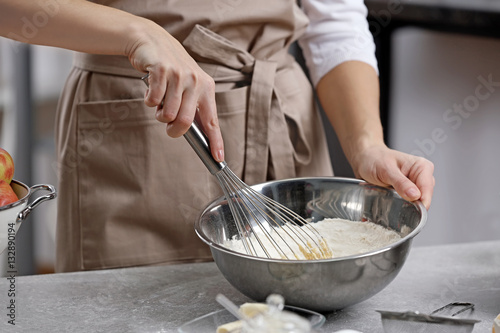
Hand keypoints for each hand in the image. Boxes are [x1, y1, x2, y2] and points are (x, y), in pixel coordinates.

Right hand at [125, 19, 223, 161]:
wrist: (152, 40)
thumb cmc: (171, 69)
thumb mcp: (188, 85)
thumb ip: (191, 106)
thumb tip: (191, 133)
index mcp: (206, 87)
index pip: (212, 120)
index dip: (216, 140)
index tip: (219, 157)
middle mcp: (195, 81)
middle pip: (185, 122)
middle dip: (173, 130)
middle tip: (168, 126)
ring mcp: (178, 75)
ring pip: (167, 114)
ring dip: (159, 113)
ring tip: (160, 100)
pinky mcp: (160, 71)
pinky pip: (152, 101)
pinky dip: (149, 100)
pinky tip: (152, 88)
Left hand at [350, 144, 434, 209]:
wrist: (365, 159)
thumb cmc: (375, 159)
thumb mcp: (386, 170)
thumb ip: (400, 183)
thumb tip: (415, 196)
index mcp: (422, 166)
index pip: (427, 188)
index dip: (422, 202)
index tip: (413, 211)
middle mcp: (422, 176)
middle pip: (424, 198)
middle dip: (412, 204)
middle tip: (395, 202)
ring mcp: (415, 185)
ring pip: (417, 202)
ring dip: (405, 205)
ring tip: (391, 198)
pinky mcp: (408, 192)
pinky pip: (409, 203)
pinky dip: (401, 205)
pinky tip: (392, 202)